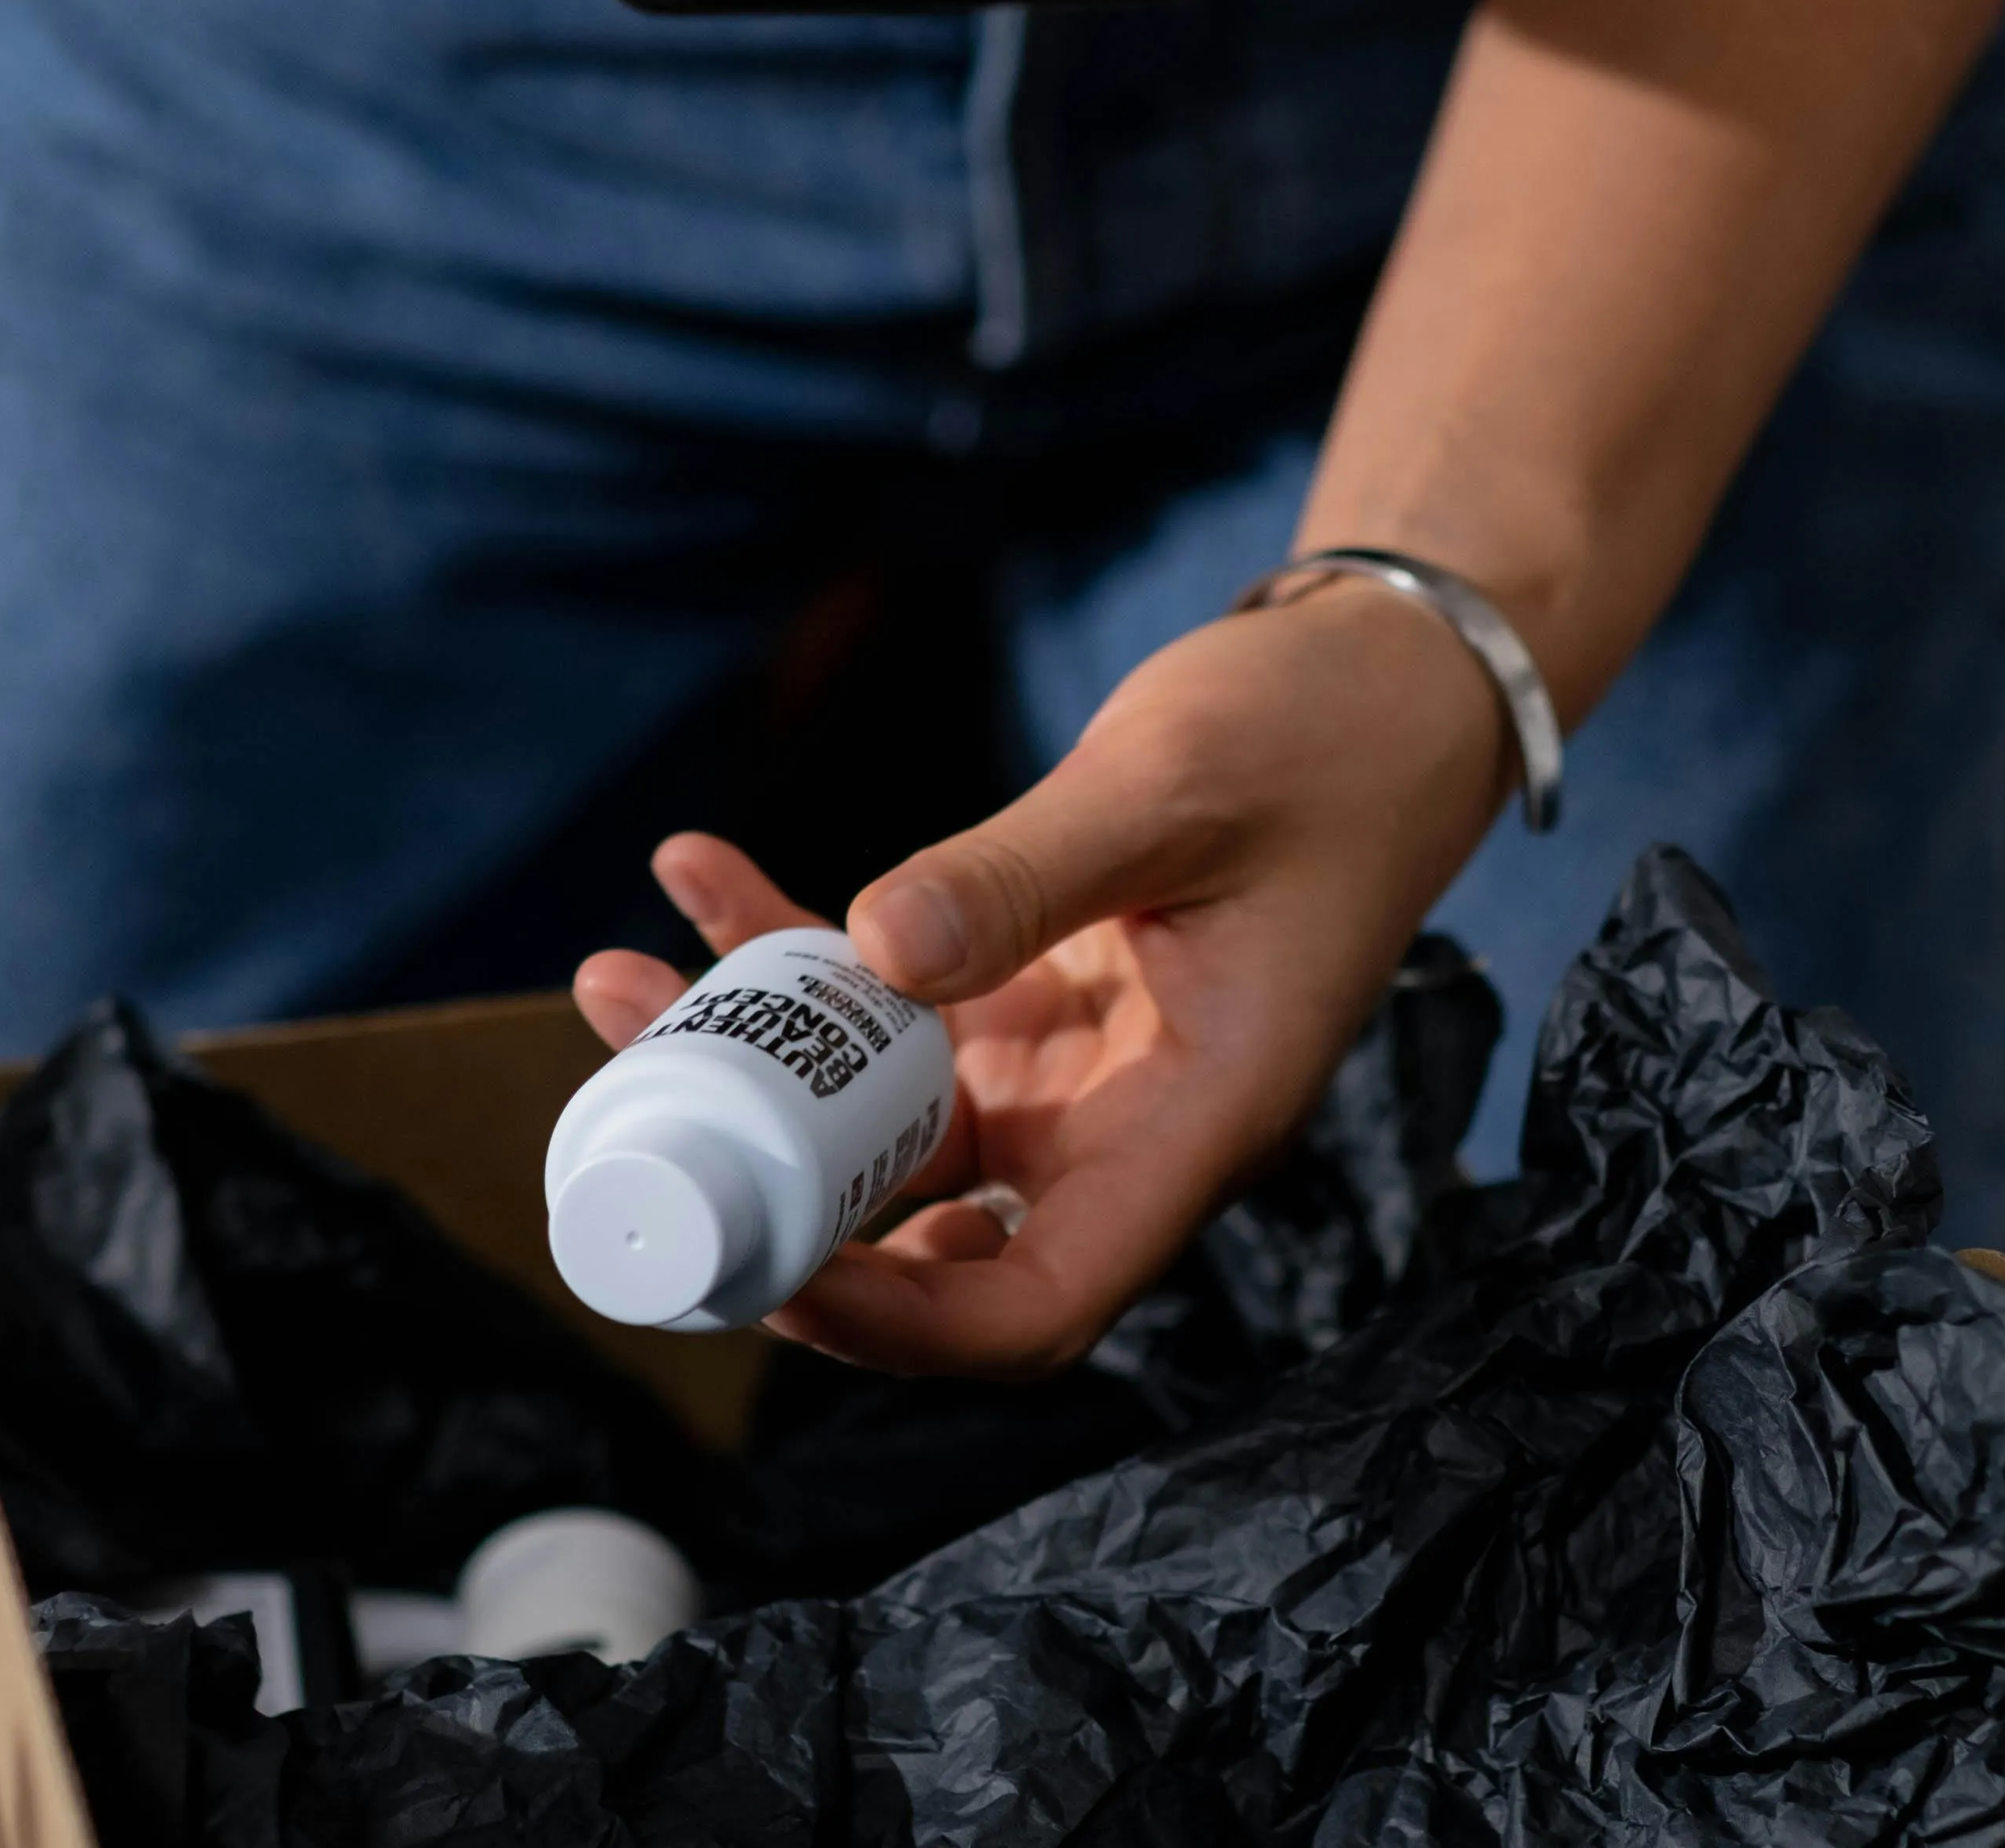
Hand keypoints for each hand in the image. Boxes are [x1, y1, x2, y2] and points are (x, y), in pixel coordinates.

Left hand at [572, 575, 1510, 1375]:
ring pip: (888, 1113)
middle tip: (637, 1120)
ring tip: (619, 977)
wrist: (1385, 679)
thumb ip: (1026, 876)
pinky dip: (802, 949)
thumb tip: (872, 950)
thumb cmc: (1322, 738)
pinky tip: (703, 873)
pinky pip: (899, 1002)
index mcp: (1196, 1122)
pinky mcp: (1040, 990)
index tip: (766, 1268)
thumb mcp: (1171, 791)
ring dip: (757, 1059)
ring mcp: (1077, 1062)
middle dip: (775, 1186)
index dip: (896, 1326)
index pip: (1037, 1306)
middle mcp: (1127, 1121)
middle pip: (933, 1228)